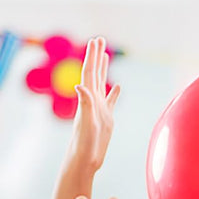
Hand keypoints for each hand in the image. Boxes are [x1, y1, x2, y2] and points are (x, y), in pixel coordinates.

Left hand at [65, 36, 119, 174]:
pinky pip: (110, 101)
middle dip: (97, 56)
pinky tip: (117, 86)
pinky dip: (113, 92)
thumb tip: (81, 86)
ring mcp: (99, 109)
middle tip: (99, 39)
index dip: (93, 56)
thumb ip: (85, 104)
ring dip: (103, 69)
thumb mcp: (86, 123)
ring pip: (101, 84)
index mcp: (87, 98)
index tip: (96, 41)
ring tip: (105, 56)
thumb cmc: (84, 144)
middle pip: (94, 73)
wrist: (85, 159)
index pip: (90, 72)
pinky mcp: (106, 119)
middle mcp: (92, 101)